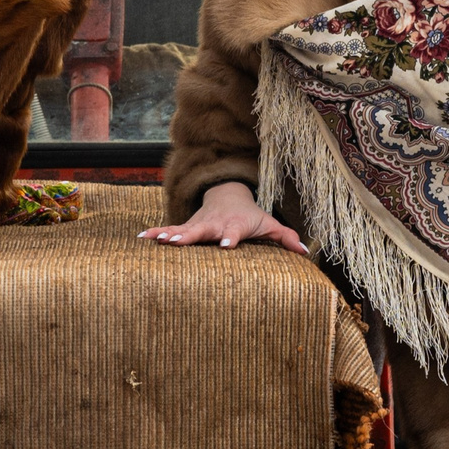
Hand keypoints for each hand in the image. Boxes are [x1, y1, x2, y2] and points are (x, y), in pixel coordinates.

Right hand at [138, 181, 306, 252]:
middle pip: (202, 231)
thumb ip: (286, 238)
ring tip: (158, 240)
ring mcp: (198, 225)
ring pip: (183, 230)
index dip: (230, 238)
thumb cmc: (251, 217)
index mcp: (234, 226)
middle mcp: (214, 225)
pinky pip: (169, 230)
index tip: (226, 246)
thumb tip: (306, 252)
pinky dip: (156, 232)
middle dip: (192, 237)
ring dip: (170, 234)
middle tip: (179, 242)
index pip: (233, 232)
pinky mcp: (186, 228)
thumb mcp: (269, 224)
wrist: (228, 196)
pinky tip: (142, 237)